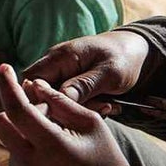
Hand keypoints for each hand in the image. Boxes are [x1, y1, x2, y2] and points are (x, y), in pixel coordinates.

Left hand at [0, 63, 141, 165]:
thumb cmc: (107, 163)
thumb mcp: (92, 124)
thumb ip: (60, 101)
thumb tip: (34, 84)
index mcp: (51, 146)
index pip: (17, 110)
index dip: (6, 85)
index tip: (3, 67)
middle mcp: (31, 163)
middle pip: (1, 122)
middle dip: (13, 106)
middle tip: (39, 104)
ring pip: (7, 136)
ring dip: (20, 124)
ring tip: (53, 126)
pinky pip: (16, 150)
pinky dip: (26, 139)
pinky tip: (52, 143)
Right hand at [21, 30, 150, 108]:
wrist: (134, 50)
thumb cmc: (122, 57)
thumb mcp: (109, 73)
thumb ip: (84, 86)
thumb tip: (59, 99)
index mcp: (60, 57)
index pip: (31, 80)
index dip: (39, 100)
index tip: (64, 114)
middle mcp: (54, 65)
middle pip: (40, 94)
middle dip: (64, 108)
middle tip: (98, 109)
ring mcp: (61, 75)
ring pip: (55, 100)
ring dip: (79, 109)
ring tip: (108, 106)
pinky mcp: (69, 84)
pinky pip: (67, 101)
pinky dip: (84, 108)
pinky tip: (106, 106)